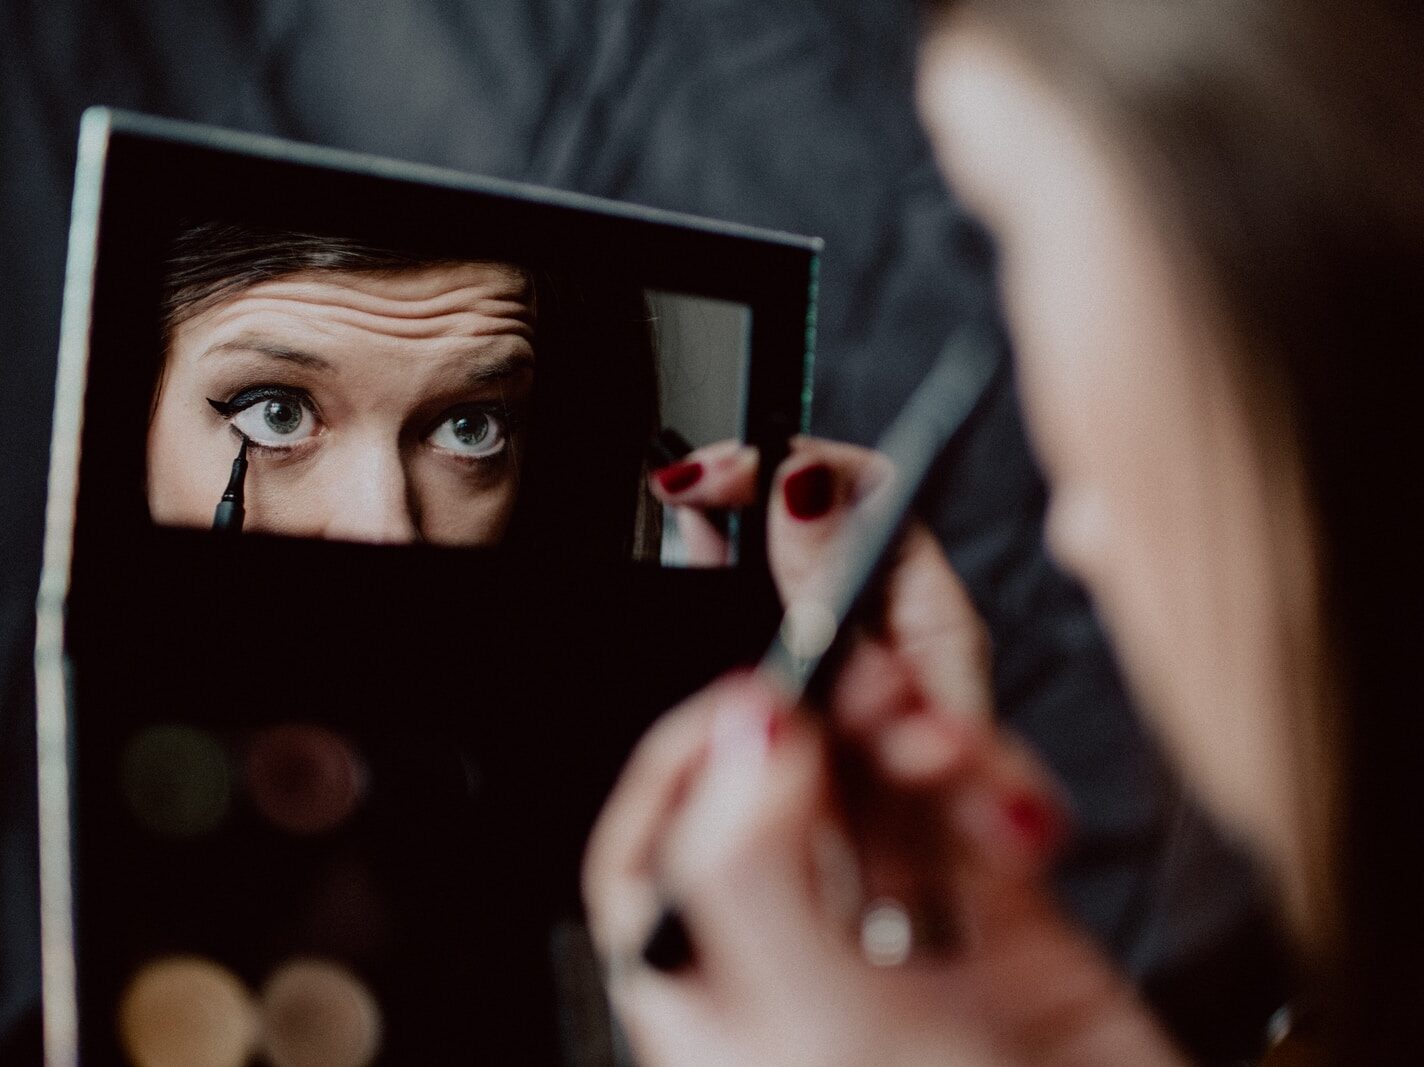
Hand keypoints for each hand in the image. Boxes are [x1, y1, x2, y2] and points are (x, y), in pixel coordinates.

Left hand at [586, 440, 1184, 1065]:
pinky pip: (975, 813)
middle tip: (860, 679)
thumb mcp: (818, 1030)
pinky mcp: (998, 919)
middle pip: (776, 797)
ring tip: (940, 735)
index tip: (737, 700)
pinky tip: (1014, 808)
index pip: (650, 854)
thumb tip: (736, 736)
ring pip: (878, 788)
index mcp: (714, 993)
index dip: (680, 764)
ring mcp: (897, 933)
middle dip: (819, 727)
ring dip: (911, 741)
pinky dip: (993, 787)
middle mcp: (795, 955)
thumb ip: (751, 871)